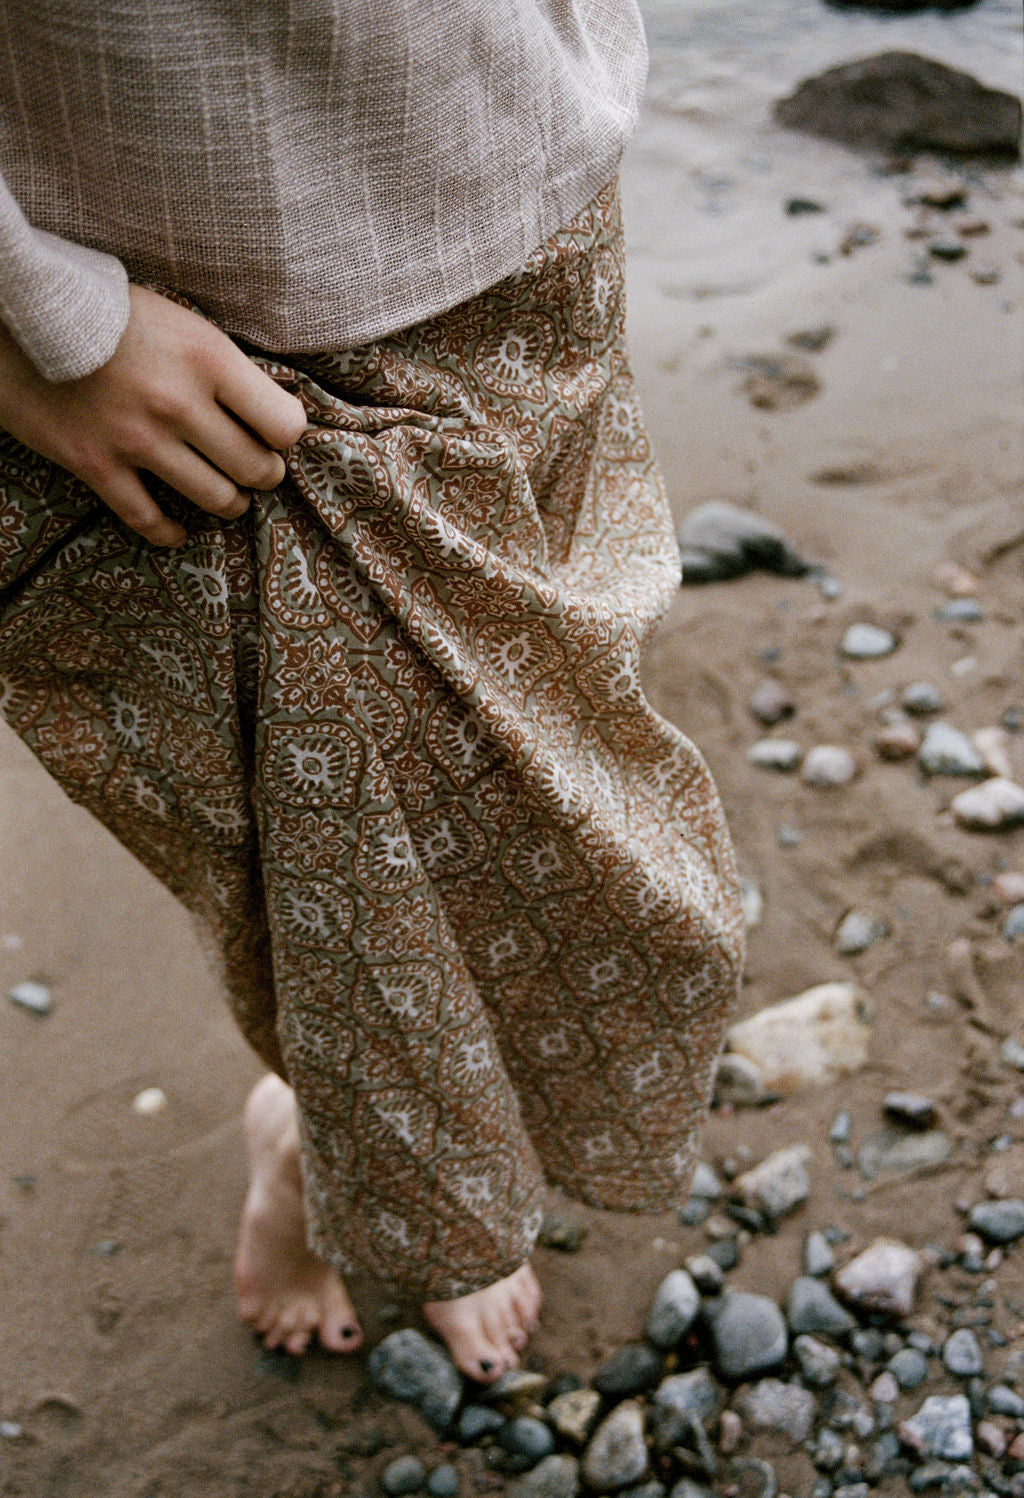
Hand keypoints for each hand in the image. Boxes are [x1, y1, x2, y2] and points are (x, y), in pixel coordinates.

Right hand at [0, 284, 306, 545]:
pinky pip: (148, 520)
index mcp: (208, 358)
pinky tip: (177, 530)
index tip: (274, 433)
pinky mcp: (96, 465)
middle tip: (255, 469)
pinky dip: (170, 533)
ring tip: (226, 495)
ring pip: (216, 499)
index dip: (285, 435)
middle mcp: (179, 403)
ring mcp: (137, 439)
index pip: (284, 424)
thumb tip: (264, 404)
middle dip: (263, 474)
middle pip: (256, 468)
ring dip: (229, 503)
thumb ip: (219, 364)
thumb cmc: (106, 311)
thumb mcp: (178, 319)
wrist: (21, 312)